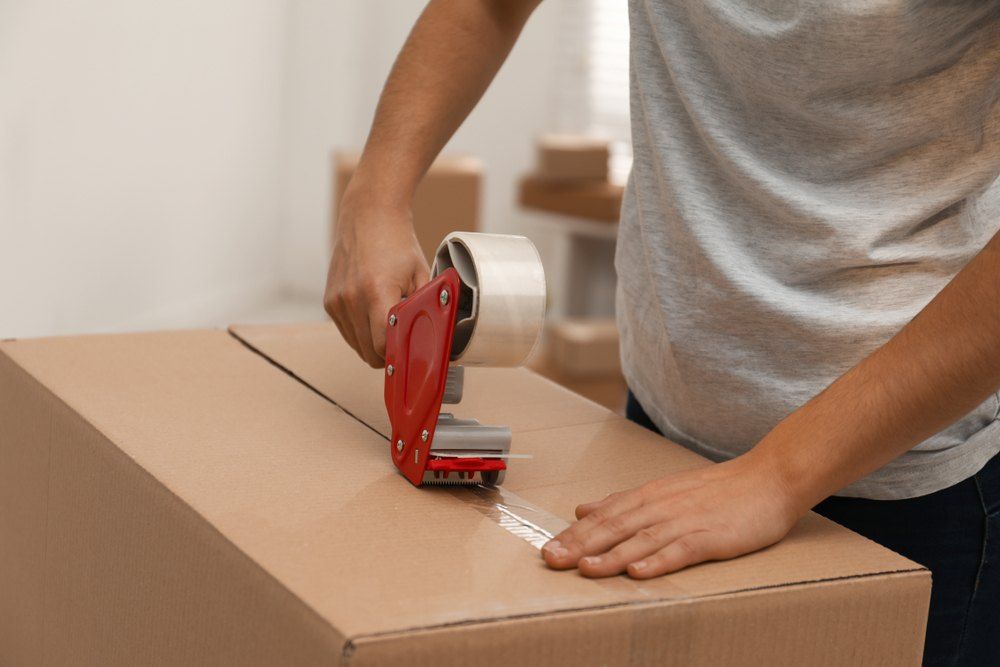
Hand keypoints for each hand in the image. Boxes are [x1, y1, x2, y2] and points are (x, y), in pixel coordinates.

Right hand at [324, 192, 429, 366]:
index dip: (399, 354)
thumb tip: (436, 337)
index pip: (382, 346)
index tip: (411, 351)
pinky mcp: (329, 301)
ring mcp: (336, 301)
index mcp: (376, 292)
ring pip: (356, 346)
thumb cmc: (398, 243)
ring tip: (387, 321)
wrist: (369, 215)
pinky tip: (373, 313)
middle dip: (388, 353)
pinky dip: (361, 331)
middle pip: (368, 352)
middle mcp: (351, 298)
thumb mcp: (421, 274)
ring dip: (372, 343)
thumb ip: (425, 307)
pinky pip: (347, 332)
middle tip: (403, 340)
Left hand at [541, 452, 803, 578]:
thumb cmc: (715, 490)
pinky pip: (680, 550)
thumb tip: (583, 509)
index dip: (574, 534)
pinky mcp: (710, 536)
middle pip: (614, 526)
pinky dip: (658, 561)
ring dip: (611, 555)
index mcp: (648, 497)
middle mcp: (660, 506)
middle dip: (580, 544)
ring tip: (585, 568)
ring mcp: (685, 521)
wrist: (767, 477)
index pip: (603, 516)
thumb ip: (623, 502)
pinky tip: (638, 572)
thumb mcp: (663, 491)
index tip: (547, 548)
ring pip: (641, 539)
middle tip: (552, 559)